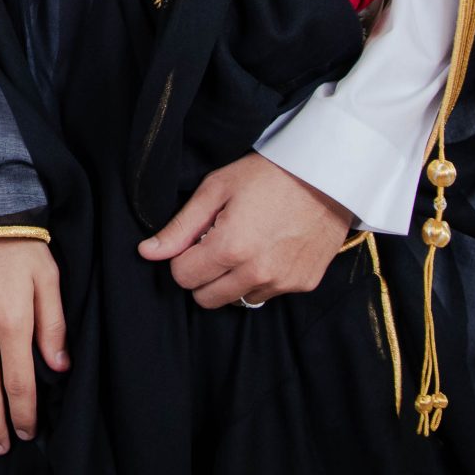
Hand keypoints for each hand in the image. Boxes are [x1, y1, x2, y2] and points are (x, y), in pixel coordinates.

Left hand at [139, 151, 354, 306]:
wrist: (327, 176)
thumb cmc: (267, 175)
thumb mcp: (216, 189)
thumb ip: (180, 226)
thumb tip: (147, 253)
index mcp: (230, 249)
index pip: (183, 278)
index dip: (181, 258)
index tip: (195, 239)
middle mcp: (257, 274)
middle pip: (206, 298)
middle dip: (202, 275)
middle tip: (216, 244)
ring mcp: (283, 283)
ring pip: (237, 299)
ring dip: (232, 280)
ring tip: (246, 244)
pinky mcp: (304, 284)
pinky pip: (268, 294)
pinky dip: (261, 279)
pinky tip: (269, 249)